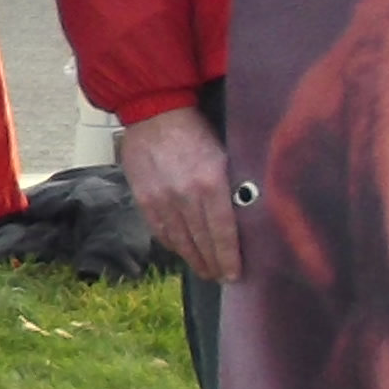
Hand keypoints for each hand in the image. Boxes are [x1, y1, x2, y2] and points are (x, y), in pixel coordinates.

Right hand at [119, 106, 239, 285]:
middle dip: (213, 263)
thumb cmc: (195, 128)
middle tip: (221, 277)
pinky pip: (160, 230)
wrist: (154, 111)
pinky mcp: (143, 199)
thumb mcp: (224, 153)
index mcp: (210, 184)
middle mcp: (185, 197)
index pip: (222, 233)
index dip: (228, 258)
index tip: (234, 275)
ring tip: (204, 269)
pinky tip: (182, 250)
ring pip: (180, 241)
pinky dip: (173, 244)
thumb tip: (244, 213)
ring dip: (194, 259)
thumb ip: (232, 185)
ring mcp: (161, 200)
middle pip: (201, 242)